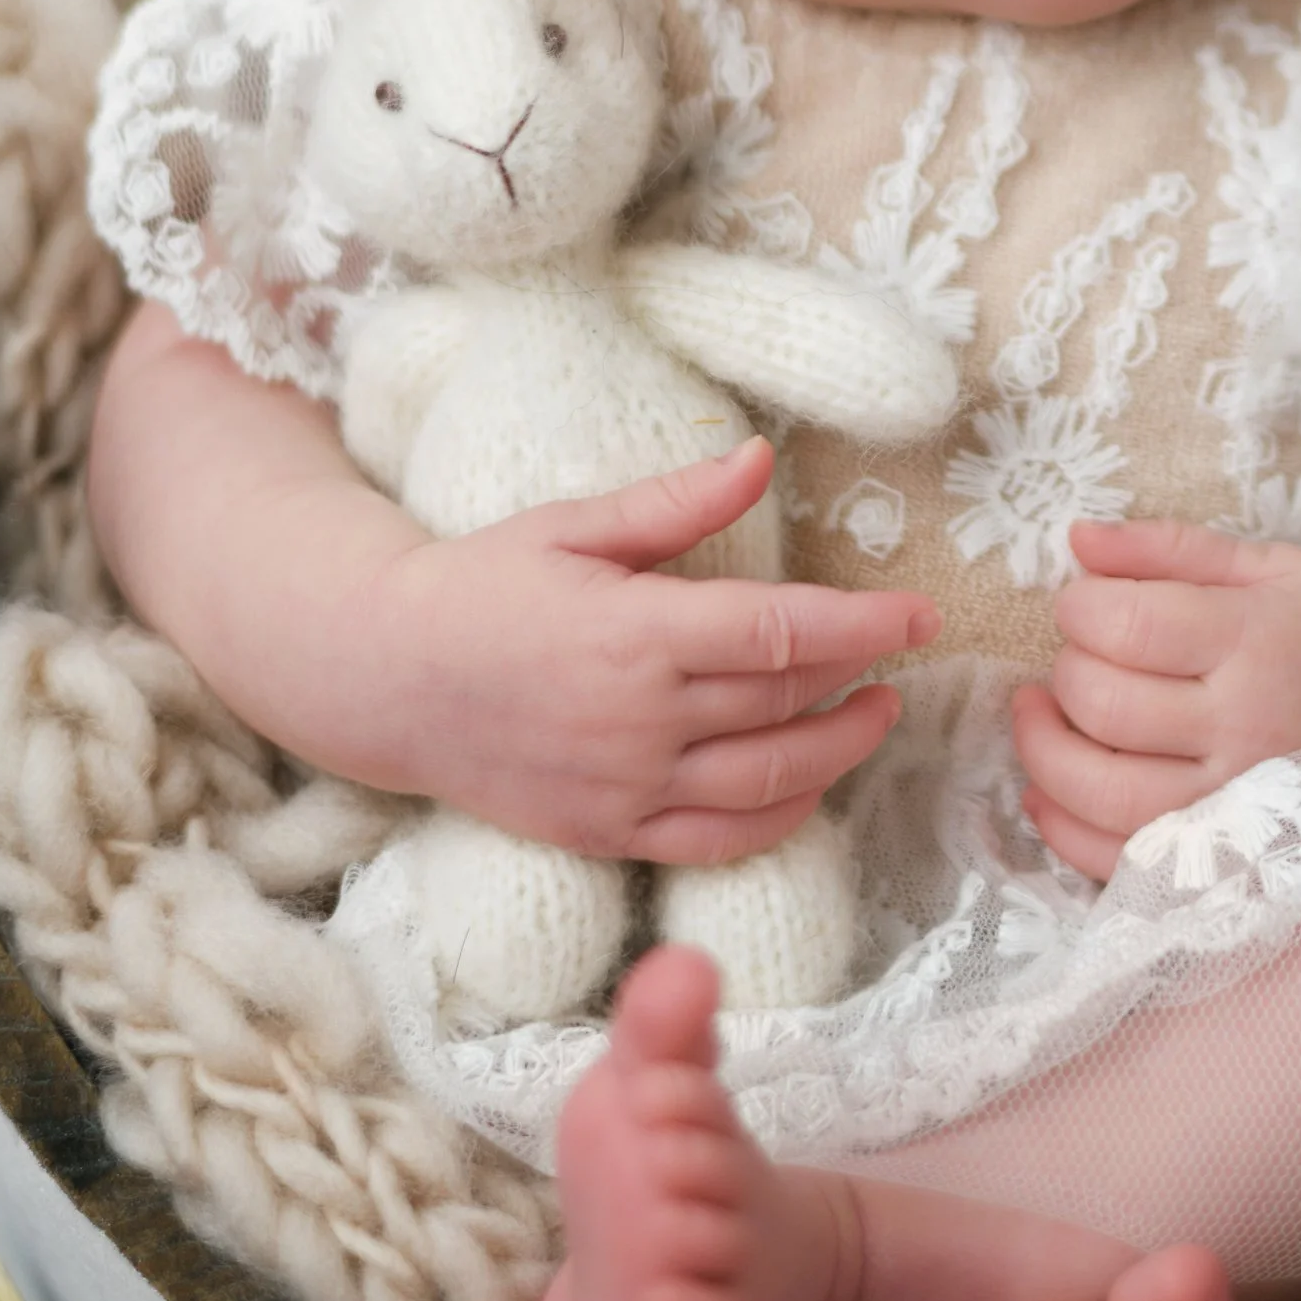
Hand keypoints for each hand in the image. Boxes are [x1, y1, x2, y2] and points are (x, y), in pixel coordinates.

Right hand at [333, 438, 934, 864]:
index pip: (783, 632)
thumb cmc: (479, 585)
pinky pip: (717, 842)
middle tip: (902, 653)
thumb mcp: (574, 526)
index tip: (920, 615)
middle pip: (786, 703)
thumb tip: (761, 457)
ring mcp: (622, 786)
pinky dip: (779, 819)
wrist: (380, 675)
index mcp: (634, 632)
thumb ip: (677, 502)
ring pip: (766, 781)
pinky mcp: (605, 834)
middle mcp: (636, 718)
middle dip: (860, 677)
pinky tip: (811, 785)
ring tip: (876, 713)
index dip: (865, 626)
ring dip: (839, 751)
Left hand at [1013, 518, 1300, 881]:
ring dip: (1043, 751)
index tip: (1083, 601)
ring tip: (1042, 713)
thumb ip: (1170, 547)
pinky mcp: (1225, 858)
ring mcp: (1235, 802)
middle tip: (1078, 653)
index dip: (1078, 607)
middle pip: (1102, 705)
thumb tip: (1076, 538)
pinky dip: (1064, 828)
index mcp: (1258, 640)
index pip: (1125, 625)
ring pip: (1099, 792)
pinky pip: (1119, 859)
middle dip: (1064, 671)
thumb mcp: (1272, 565)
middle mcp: (1246, 727)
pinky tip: (1050, 791)